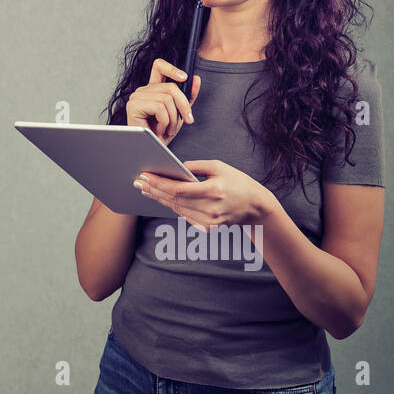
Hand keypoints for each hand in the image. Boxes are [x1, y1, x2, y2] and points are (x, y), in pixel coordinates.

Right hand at [124, 58, 200, 145]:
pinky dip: (165, 121)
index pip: (159, 66)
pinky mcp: (134, 106)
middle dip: (183, 105)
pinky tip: (161, 130)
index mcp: (153, 89)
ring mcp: (137, 97)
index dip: (171, 68)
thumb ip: (188, 96)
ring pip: (166, 99)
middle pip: (171, 87)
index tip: (184, 77)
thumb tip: (196, 78)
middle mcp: (143, 90)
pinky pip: (159, 107)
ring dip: (173, 118)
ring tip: (169, 128)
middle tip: (187, 120)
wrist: (153, 150)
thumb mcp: (180, 112)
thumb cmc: (163, 133)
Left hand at [132, 160, 271, 229]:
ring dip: (159, 198)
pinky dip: (172, 206)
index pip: (179, 189)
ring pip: (177, 209)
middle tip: (137, 181)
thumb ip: (196, 166)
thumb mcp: (220, 167)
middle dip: (153, 190)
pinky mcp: (208, 228)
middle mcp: (210, 209)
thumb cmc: (238, 183)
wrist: (256, 208)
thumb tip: (175, 166)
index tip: (144, 175)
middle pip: (174, 200)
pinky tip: (161, 198)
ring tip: (145, 188)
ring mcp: (209, 221)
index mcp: (214, 191)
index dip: (159, 183)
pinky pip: (185, 215)